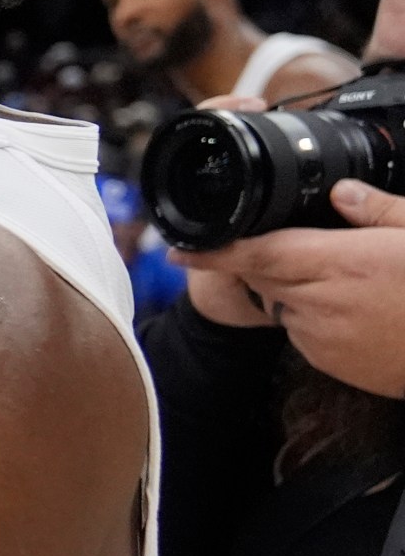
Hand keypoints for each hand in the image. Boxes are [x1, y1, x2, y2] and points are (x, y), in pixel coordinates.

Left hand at [175, 180, 404, 395]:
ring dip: (299, 290)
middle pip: (266, 275)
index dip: (213, 252)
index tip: (177, 249)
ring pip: (283, 304)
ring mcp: (321, 338)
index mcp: (341, 264)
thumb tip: (343, 192)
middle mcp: (321, 302)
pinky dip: (315, 317)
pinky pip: (303, 332)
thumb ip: (379, 211)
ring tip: (351, 284)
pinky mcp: (329, 363)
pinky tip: (356, 311)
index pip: (259, 254)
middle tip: (314, 251)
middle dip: (269, 260)